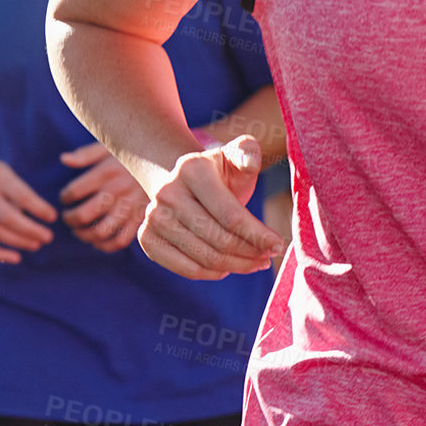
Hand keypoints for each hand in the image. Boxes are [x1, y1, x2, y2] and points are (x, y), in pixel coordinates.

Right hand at [0, 159, 57, 263]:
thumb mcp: (5, 173)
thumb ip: (20, 191)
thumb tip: (46, 216)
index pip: (19, 194)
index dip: (38, 208)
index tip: (54, 217)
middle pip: (5, 216)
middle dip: (30, 230)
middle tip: (48, 238)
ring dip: (17, 242)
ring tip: (36, 245)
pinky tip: (14, 258)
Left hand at [59, 142, 148, 252]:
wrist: (167, 163)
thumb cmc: (134, 155)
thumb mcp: (110, 147)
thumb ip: (85, 154)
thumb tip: (64, 160)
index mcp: (105, 173)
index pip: (73, 192)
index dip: (64, 198)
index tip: (65, 199)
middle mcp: (116, 193)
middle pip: (82, 215)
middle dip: (69, 220)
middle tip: (68, 218)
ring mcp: (129, 208)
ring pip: (99, 232)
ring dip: (84, 235)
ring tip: (80, 231)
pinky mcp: (141, 220)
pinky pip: (120, 240)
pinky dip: (106, 246)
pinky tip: (99, 241)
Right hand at [138, 134, 283, 279]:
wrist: (187, 183)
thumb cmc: (222, 173)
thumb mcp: (238, 155)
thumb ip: (248, 152)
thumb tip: (249, 162)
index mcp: (192, 170)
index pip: (230, 215)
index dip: (258, 236)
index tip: (278, 246)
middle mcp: (167, 193)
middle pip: (218, 239)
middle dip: (250, 253)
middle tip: (268, 257)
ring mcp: (153, 217)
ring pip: (205, 258)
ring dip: (237, 266)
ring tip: (255, 262)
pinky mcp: (147, 239)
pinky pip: (187, 269)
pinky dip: (213, 273)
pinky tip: (229, 267)